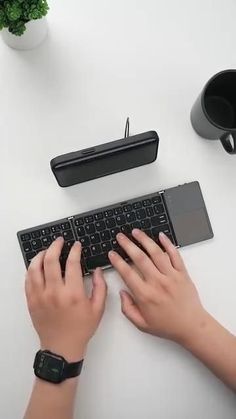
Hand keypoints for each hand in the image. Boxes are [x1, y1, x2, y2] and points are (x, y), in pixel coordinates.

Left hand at [25, 238, 106, 361]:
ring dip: (40, 255)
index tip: (76, 246)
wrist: (62, 347)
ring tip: (46, 250)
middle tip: (60, 241)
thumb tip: (97, 271)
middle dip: (55, 246)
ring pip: (35, 268)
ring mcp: (40, 296)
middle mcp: (55, 293)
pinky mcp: (32, 301)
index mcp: (73, 293)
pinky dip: (31, 269)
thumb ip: (101, 287)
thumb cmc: (81, 329)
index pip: (72, 263)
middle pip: (50, 260)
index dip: (74, 250)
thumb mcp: (98, 309)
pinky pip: (28, 280)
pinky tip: (37, 265)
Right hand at [109, 230, 207, 346]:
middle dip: (127, 245)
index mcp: (145, 295)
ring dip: (144, 240)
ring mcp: (171, 276)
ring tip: (136, 232)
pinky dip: (168, 243)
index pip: (127, 273)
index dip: (117, 261)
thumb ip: (127, 309)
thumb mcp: (141, 324)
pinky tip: (161, 235)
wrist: (192, 326)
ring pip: (156, 253)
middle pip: (139, 258)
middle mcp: (157, 283)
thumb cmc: (168, 325)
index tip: (112, 254)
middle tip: (120, 237)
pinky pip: (174, 255)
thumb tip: (121, 293)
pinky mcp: (182, 273)